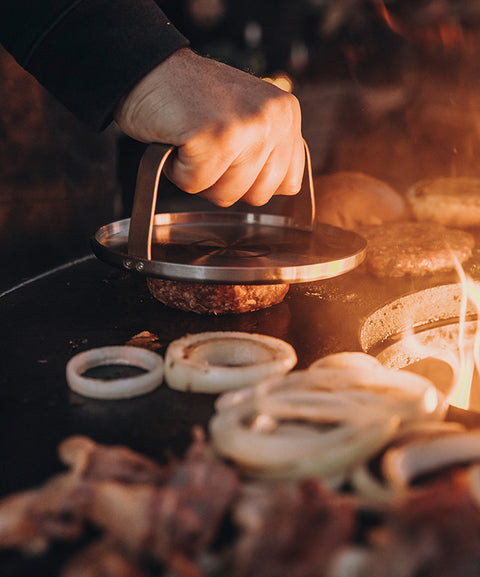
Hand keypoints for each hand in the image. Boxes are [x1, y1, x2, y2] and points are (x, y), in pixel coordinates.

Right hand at [114, 48, 304, 206]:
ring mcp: (247, 126)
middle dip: (226, 183)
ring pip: (227, 195)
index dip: (253, 182)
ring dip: (200, 177)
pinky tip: (179, 139)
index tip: (232, 154)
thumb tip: (287, 187)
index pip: (288, 184)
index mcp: (287, 115)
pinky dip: (178, 171)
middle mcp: (275, 118)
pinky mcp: (215, 136)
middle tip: (209, 147)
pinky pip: (196, 185)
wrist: (149, 70)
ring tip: (194, 141)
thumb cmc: (194, 102)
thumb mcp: (250, 120)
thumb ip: (272, 151)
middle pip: (258, 196)